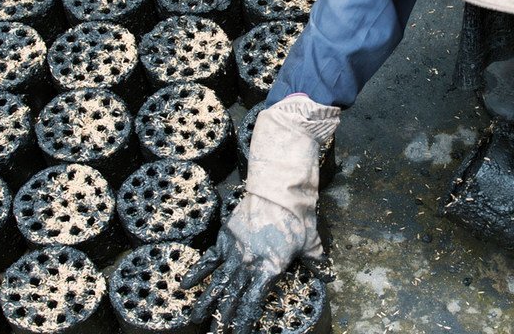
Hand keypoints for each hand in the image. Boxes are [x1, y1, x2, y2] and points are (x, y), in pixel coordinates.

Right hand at [182, 194, 323, 331]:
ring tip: (196, 319)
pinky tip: (185, 286)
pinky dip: (197, 273)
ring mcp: (234, 253)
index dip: (244, 322)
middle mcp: (248, 265)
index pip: (252, 303)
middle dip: (222, 320)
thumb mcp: (311, 244)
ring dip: (205, 303)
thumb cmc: (297, 219)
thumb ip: (317, 263)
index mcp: (269, 270)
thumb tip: (328, 276)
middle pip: (231, 299)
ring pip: (217, 283)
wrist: (278, 192)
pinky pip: (208, 260)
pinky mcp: (225, 239)